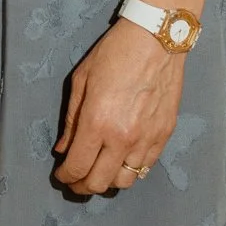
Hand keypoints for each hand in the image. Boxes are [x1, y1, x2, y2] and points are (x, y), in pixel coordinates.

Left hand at [53, 19, 184, 196]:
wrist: (156, 39)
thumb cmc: (114, 53)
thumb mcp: (81, 81)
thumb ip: (71, 120)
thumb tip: (63, 149)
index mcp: (97, 123)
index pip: (77, 167)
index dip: (65, 177)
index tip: (61, 175)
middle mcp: (123, 138)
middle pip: (100, 184)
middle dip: (82, 186)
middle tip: (75, 179)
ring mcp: (147, 140)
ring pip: (125, 181)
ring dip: (108, 181)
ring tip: (99, 170)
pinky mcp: (164, 135)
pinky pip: (146, 167)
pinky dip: (131, 169)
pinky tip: (121, 159)